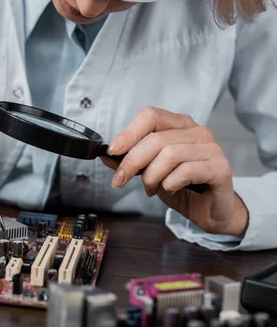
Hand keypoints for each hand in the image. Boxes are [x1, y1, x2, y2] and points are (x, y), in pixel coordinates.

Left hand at [100, 107, 248, 236]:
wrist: (210, 211)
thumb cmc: (182, 187)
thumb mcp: (150, 172)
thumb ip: (131, 161)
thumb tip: (107, 155)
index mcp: (180, 125)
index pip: (151, 116)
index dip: (129, 132)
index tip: (113, 150)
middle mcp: (198, 132)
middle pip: (157, 139)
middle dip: (132, 161)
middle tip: (120, 179)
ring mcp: (212, 148)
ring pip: (170, 154)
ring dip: (152, 176)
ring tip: (151, 188)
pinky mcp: (220, 168)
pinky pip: (186, 171)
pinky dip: (170, 183)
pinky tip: (170, 189)